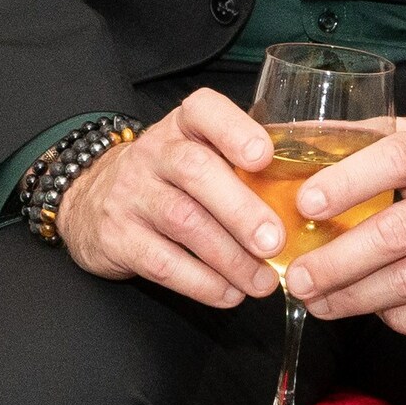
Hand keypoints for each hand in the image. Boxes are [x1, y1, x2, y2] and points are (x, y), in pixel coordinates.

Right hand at [51, 90, 287, 308]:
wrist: (91, 201)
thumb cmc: (170, 180)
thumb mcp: (198, 154)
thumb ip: (244, 168)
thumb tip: (314, 201)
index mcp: (183, 126)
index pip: (204, 110)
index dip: (235, 130)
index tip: (264, 157)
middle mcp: (153, 153)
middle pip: (195, 171)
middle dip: (241, 209)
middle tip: (275, 242)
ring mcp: (131, 194)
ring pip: (183, 221)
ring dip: (230, 257)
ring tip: (263, 282)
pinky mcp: (117, 237)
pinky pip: (162, 262)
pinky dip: (202, 283)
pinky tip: (230, 293)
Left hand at [282, 110, 405, 333]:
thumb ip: (369, 138)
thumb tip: (297, 141)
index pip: (394, 161)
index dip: (346, 183)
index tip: (305, 204)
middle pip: (393, 235)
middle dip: (336, 262)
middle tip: (296, 276)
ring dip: (355, 298)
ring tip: (317, 302)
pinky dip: (398, 318)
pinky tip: (372, 310)